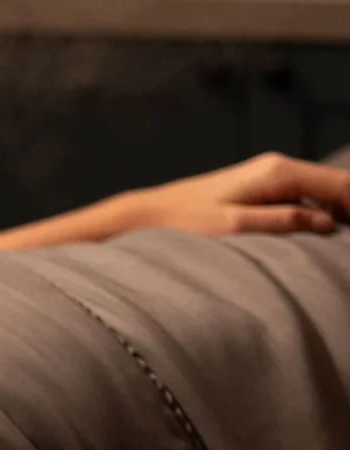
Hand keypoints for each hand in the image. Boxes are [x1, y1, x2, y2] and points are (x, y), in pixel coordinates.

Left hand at [122, 152, 349, 234]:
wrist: (153, 213)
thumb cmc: (187, 222)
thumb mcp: (236, 226)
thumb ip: (284, 221)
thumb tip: (328, 223)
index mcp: (278, 172)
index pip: (341, 184)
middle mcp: (279, 167)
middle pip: (337, 184)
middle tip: (348, 249)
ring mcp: (272, 176)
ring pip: (324, 191)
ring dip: (340, 212)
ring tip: (341, 244)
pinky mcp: (264, 188)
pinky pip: (306, 197)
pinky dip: (321, 213)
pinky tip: (322, 236)